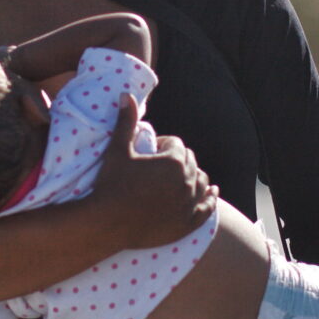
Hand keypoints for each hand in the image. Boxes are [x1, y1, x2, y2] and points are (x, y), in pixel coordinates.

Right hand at [87, 96, 216, 248]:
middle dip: (178, 160)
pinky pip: (206, 208)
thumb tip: (126, 94)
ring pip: (202, 182)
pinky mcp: (186, 224)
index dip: (163, 146)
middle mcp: (186, 182)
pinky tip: (212, 192)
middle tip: (160, 167)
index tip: (150, 153)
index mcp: (174, 161)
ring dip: (195, 177)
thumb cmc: (110, 185)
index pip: (176, 145)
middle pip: (190, 162)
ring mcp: (188, 204)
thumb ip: (125, 121)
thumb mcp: (118, 150)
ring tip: (184, 177)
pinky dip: (210, 199)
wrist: (106, 224)